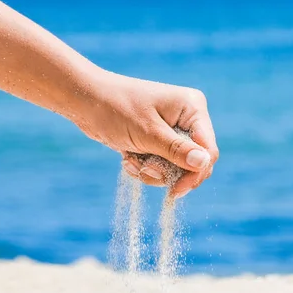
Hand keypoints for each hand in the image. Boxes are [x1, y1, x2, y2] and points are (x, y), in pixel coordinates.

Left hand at [69, 70, 218, 197]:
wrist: (85, 101)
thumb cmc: (116, 109)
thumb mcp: (147, 133)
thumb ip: (177, 150)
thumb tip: (204, 164)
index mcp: (192, 108)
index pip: (207, 149)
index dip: (195, 173)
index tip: (175, 191)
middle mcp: (188, 118)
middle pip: (194, 162)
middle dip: (169, 172)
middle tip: (146, 171)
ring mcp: (174, 129)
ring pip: (177, 167)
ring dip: (153, 171)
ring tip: (131, 162)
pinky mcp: (160, 139)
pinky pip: (163, 164)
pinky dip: (145, 167)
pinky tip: (128, 159)